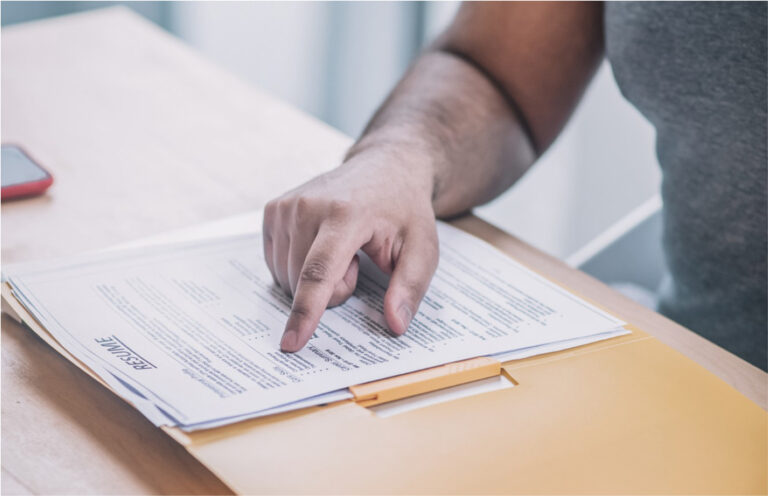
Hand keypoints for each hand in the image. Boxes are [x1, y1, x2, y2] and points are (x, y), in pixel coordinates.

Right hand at [263, 150, 438, 351]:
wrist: (385, 167)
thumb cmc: (404, 210)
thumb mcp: (423, 248)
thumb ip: (410, 287)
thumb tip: (395, 325)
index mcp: (345, 214)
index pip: (319, 272)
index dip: (306, 312)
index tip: (291, 343)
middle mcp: (308, 206)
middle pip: (304, 283)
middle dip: (335, 289)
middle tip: (359, 260)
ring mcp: (286, 206)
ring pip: (287, 278)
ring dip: (316, 279)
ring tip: (343, 249)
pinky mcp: (273, 210)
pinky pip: (276, 265)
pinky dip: (299, 267)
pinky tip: (321, 246)